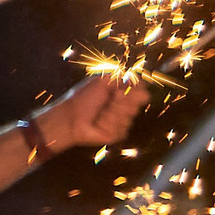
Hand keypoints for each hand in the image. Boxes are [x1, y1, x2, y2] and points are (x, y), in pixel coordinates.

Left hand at [34, 74, 149, 152]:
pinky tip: (98, 123)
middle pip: (138, 102)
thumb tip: (144, 84)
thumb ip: (123, 80)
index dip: (136, 90)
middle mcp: (125, 108)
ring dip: (112, 111)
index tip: (123, 88)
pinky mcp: (119, 134)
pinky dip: (108, 122)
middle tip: (109, 99)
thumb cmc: (83, 99)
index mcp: (123, 95)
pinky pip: (121, 126)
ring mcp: (123, 122)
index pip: (142, 92)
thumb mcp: (103, 82)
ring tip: (99, 114)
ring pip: (129, 114)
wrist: (70, 118)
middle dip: (122, 100)